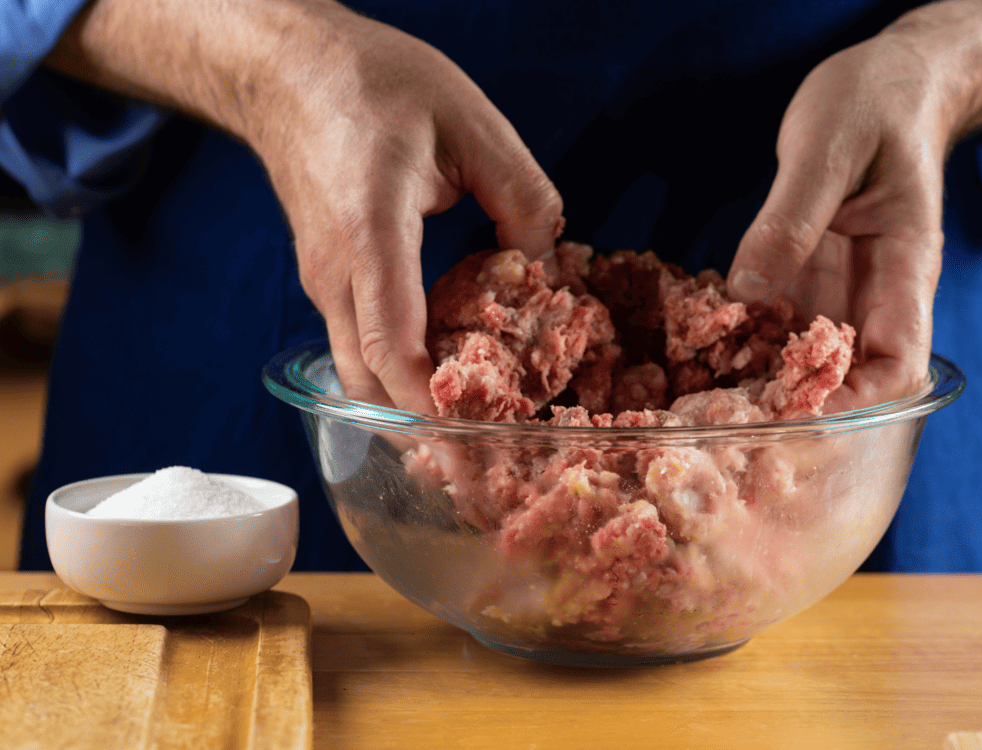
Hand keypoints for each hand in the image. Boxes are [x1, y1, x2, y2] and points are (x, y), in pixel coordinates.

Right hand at [253, 10, 563, 411]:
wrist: (286, 68)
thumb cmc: (372, 82)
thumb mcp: (470, 122)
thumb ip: (522, 195)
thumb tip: (548, 264)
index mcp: (370, 234)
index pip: (391, 348)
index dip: (432, 407)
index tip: (479, 439)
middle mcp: (335, 272)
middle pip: (368, 383)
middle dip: (423, 429)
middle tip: (483, 458)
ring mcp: (322, 279)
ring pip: (358, 372)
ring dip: (410, 404)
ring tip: (473, 423)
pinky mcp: (327, 277)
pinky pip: (358, 343)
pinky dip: (399, 370)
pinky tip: (447, 367)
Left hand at [728, 36, 945, 412]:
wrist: (889, 82)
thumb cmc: (875, 105)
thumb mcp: (827, 149)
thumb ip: (788, 221)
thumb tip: (748, 293)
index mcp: (904, 271)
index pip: (898, 367)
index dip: (855, 405)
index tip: (797, 417)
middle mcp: (874, 295)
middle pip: (849, 380)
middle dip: (797, 408)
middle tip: (728, 422)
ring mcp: (839, 289)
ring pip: (806, 360)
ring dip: (761, 382)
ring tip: (703, 401)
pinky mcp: (806, 277)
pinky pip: (776, 323)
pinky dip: (743, 340)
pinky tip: (701, 347)